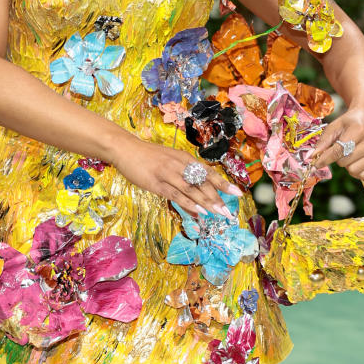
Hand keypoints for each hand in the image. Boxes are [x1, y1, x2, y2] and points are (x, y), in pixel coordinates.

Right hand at [112, 133, 239, 218]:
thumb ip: (183, 173)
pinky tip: (199, 211)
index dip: (223, 184)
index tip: (238, 194)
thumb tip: (197, 190)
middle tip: (229, 212)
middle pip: (203, 183)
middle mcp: (179, 165)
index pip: (208, 172)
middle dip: (218, 198)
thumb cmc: (148, 156)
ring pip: (192, 189)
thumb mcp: (170, 160)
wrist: (125, 149)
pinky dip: (189, 203)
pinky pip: (176, 194)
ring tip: (219, 213)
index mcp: (185, 158)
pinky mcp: (157, 183)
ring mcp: (168, 173)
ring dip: (207, 202)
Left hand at [307, 105, 363, 181]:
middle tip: (341, 148)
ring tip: (350, 152)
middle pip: (344, 162)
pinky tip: (357, 159)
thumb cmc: (350, 122)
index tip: (314, 165)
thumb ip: (323, 141)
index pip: (338, 151)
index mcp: (359, 130)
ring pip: (352, 170)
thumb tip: (311, 157)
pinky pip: (362, 176)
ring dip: (347, 164)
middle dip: (338, 158)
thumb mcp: (335, 126)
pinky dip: (356, 170)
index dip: (324, 159)